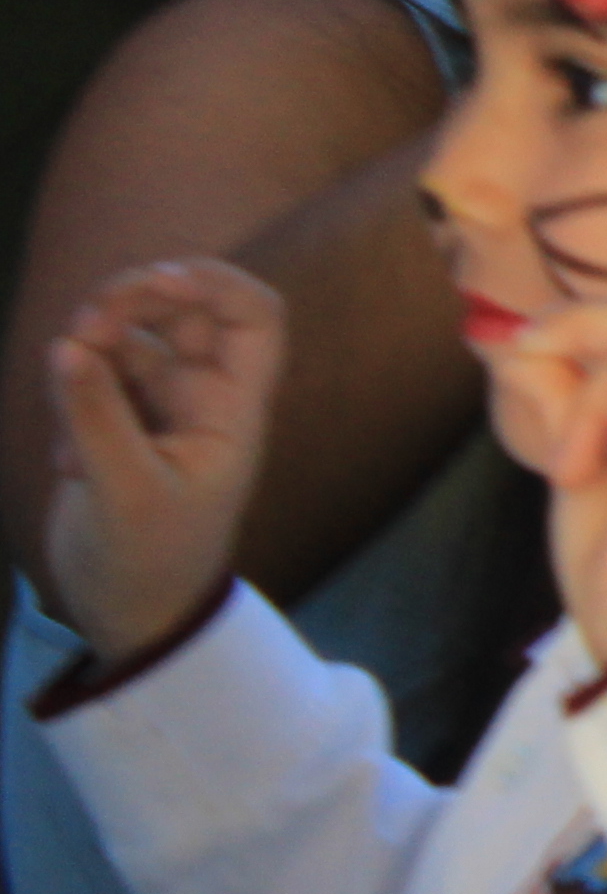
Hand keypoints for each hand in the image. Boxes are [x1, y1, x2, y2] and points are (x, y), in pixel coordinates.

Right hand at [38, 259, 284, 655]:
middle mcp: (202, 397)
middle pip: (179, 309)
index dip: (214, 281)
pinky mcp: (114, 423)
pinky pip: (90, 377)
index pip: (253, 316)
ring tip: (67, 416)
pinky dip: (69, 398)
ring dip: (89, 351)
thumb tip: (68, 345)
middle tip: (82, 329)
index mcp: (232, 409)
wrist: (131, 612)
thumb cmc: (150, 561)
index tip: (158, 281)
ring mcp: (157, 407)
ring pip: (126, 338)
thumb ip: (96, 417)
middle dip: (129, 300)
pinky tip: (68, 465)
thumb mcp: (123, 492)